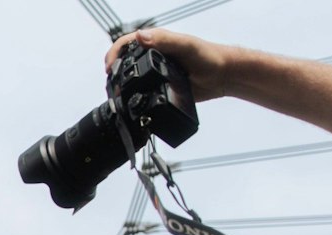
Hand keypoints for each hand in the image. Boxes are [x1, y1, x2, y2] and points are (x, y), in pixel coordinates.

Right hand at [105, 28, 238, 100]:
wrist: (222, 76)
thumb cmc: (209, 56)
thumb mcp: (186, 46)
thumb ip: (165, 40)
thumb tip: (140, 36)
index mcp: (156, 41)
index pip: (126, 43)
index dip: (113, 54)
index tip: (110, 68)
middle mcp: (153, 54)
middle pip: (123, 60)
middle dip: (113, 71)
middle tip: (110, 84)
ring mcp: (155, 70)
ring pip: (129, 76)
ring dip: (119, 84)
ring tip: (116, 95)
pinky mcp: (159, 84)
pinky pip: (140, 89)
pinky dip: (131, 95)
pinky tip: (130, 101)